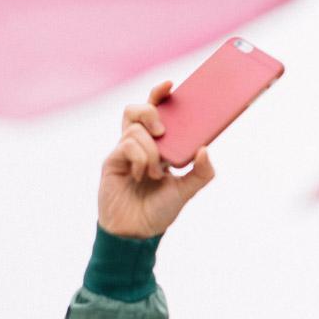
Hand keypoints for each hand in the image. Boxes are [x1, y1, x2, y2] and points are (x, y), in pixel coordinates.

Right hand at [97, 81, 215, 237]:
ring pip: (135, 128)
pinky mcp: (112, 161)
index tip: (171, 84)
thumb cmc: (158, 211)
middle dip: (151, 110)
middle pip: (137, 109)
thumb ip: (202, 173)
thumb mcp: (187, 191)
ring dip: (151, 149)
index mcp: (158, 146)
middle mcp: (140, 145)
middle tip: (162, 129)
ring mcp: (124, 152)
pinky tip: (142, 175)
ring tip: (156, 172)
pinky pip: (127, 145)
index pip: (157, 111)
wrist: (136, 233)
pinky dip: (140, 158)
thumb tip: (206, 149)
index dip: (160, 94)